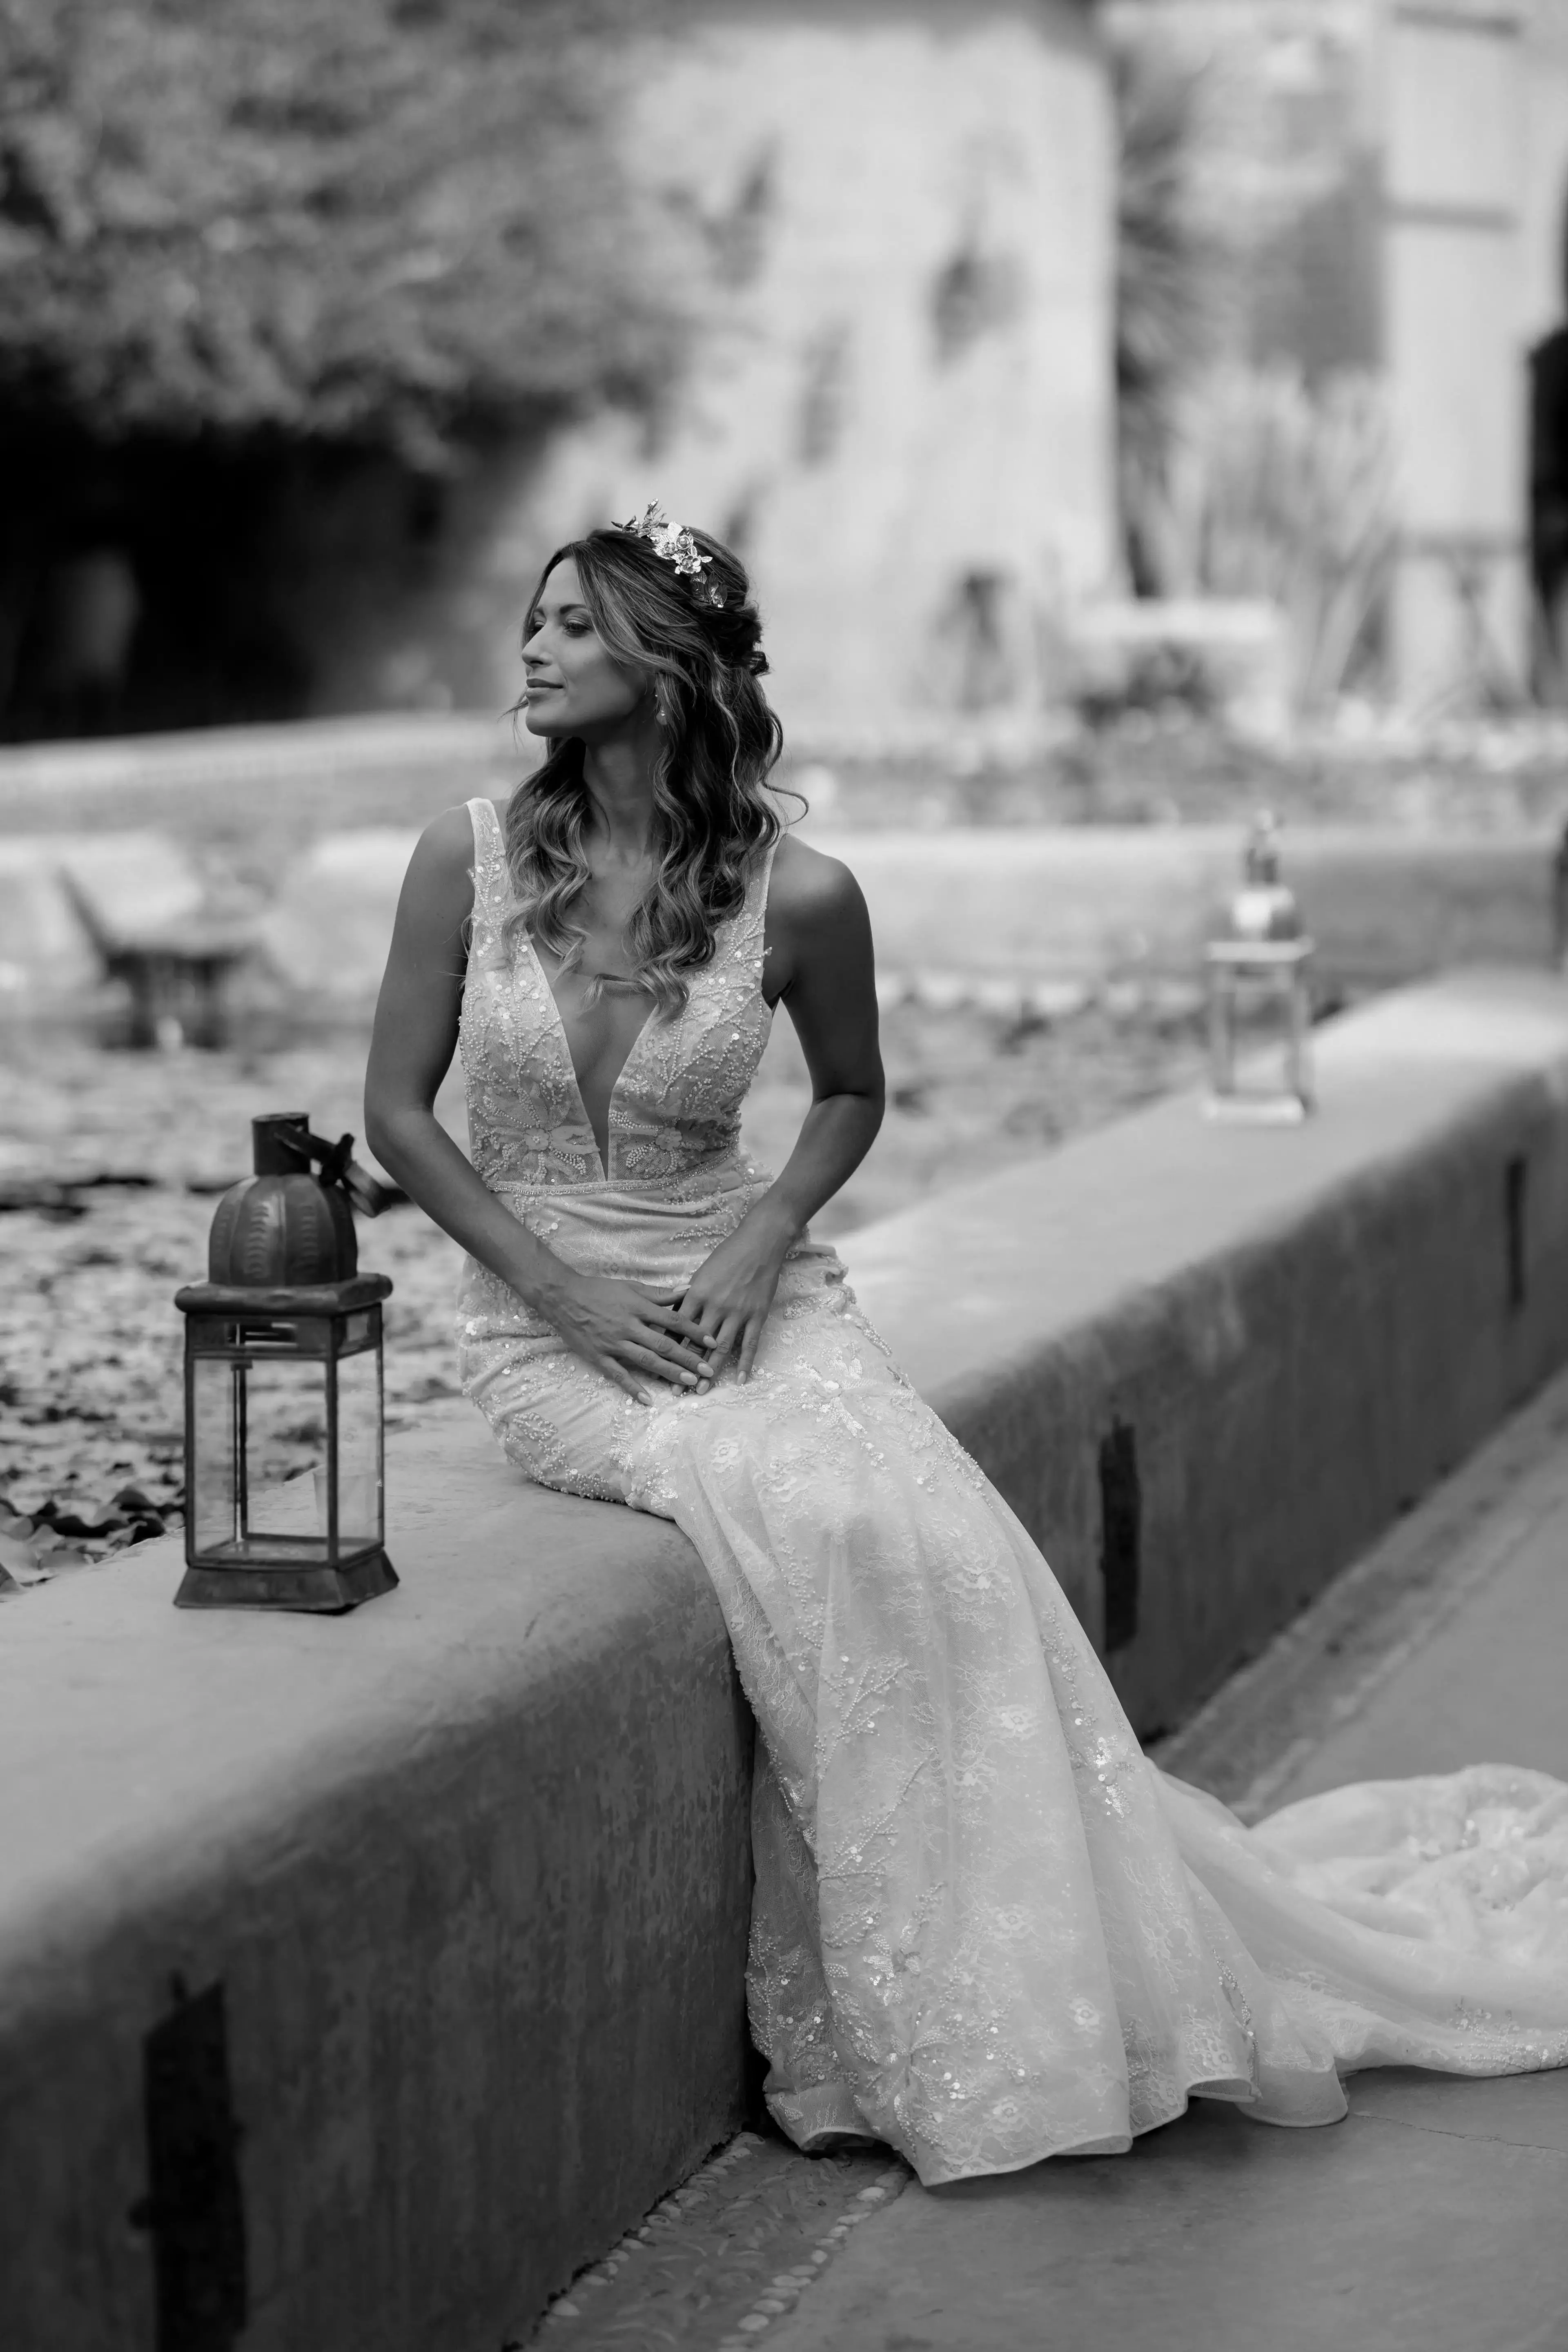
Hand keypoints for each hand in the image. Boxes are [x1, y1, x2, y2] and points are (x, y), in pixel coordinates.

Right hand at [540, 1274, 713, 1406]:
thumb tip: (688, 1289)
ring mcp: (613, 1343)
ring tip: (689, 1382)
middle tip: (708, 1370)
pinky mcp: (599, 1356)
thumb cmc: (598, 1290)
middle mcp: (628, 1326)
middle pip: (664, 1344)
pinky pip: (618, 1375)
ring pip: (646, 1361)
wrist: (562, 1297)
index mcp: (638, 1307)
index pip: (673, 1320)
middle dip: (688, 1358)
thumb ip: (659, 1293)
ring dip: (669, 1372)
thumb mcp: (630, 1286)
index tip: (712, 1341)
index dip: (694, 1331)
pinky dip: (633, 1388)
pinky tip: (648, 1400)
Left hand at [678, 1216, 791, 1385]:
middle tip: (676, 1391)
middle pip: (696, 1344)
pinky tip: (741, 1380)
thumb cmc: (727, 1255)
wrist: (759, 1244)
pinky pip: (750, 1344)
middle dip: (685, 1368)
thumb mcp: (701, 1273)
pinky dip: (746, 1364)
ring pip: (721, 1349)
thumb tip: (673, 1316)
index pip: (677, 1328)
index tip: (658, 1367)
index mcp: (696, 1294)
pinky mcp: (757, 1315)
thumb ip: (688, 1296)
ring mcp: (737, 1313)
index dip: (668, 1349)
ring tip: (702, 1390)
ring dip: (710, 1371)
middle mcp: (715, 1306)